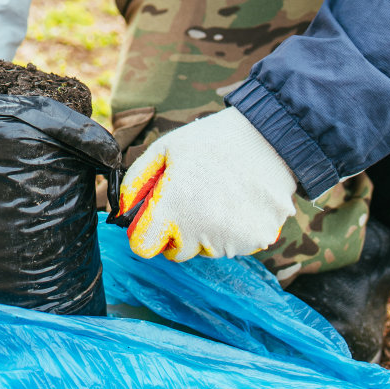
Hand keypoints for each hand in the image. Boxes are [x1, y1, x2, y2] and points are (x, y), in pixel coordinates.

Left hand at [118, 108, 296, 261]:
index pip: (143, 246)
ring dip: (207, 231)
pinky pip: (234, 245)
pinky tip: (239, 201)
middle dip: (178, 231)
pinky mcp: (256, 240)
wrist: (268, 137)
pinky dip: (234, 230)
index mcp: (172, 208)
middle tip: (193, 199)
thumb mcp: (165, 149)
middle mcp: (199, 230)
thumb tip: (121, 209)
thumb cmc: (211, 141)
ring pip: (206, 249)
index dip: (146, 232)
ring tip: (220, 195)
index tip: (156, 218)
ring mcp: (230, 239)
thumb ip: (136, 181)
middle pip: (177, 251)